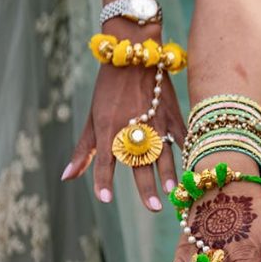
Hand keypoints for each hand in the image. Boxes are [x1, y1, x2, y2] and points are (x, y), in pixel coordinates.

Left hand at [63, 21, 185, 210]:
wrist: (133, 54)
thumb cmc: (108, 89)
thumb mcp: (92, 118)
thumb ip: (84, 150)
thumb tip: (67, 178)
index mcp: (108, 126)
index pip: (104, 160)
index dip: (103, 180)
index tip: (105, 199)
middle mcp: (131, 125)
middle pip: (139, 162)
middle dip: (146, 187)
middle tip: (153, 208)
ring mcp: (154, 120)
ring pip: (164, 151)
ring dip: (169, 173)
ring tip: (174, 191)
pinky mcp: (172, 113)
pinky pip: (182, 136)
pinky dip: (188, 151)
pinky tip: (193, 166)